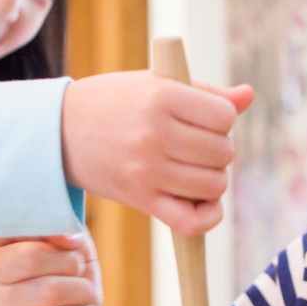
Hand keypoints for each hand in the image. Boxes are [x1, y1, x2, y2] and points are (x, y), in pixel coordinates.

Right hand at [0, 233, 101, 305]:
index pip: (20, 227)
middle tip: (78, 273)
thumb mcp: (70, 248)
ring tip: (83, 298)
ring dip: (82, 293)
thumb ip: (65, 230)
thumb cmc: (68, 285)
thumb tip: (65, 236)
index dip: (53, 233)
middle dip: (70, 264)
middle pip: (31, 257)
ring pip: (50, 290)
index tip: (70, 243)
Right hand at [62, 71, 254, 235]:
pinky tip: (203, 203)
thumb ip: (205, 92)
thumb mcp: (155, 84)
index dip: (221, 119)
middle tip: (195, 146)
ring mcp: (147, 171)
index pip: (224, 117)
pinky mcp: (140, 200)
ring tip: (193, 169)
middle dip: (218, 150)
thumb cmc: (113, 103)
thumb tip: (249, 96)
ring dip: (213, 180)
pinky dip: (207, 217)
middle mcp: (155, 135)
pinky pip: (191, 221)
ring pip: (214, 185)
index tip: (202, 120)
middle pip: (223, 153)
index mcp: (162, 97)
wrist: (57, 132)